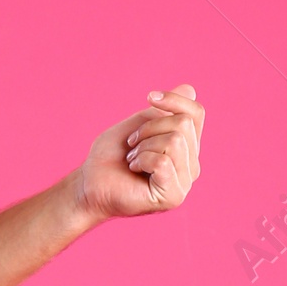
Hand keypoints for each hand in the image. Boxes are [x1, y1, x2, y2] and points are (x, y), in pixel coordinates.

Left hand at [77, 85, 204, 220]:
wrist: (91, 183)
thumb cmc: (112, 156)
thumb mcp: (139, 123)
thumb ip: (165, 110)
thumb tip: (190, 89)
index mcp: (187, 148)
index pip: (196, 113)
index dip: (174, 99)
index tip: (149, 96)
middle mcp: (191, 166)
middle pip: (184, 124)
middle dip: (150, 127)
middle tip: (132, 145)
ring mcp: (184, 183)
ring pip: (175, 140)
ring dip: (144, 145)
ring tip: (132, 159)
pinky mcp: (173, 196)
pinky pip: (163, 161)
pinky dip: (142, 159)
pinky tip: (134, 169)